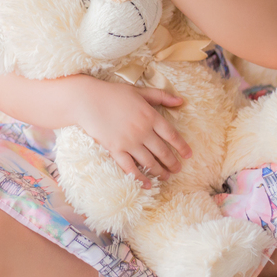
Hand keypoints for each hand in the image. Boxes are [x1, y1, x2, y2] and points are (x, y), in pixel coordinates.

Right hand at [68, 78, 191, 187]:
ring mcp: (129, 142)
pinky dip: (140, 178)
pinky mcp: (116, 150)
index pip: (171, 135)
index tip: (188, 155)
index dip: (182, 147)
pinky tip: (148, 184)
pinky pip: (130, 168)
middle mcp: (142, 131)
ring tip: (166, 176)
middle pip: (163, 151)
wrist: (87, 100)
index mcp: (150, 116)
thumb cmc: (113, 93)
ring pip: (150, 161)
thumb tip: (181, 101)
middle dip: (172, 162)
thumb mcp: (139, 92)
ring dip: (160, 171)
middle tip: (177, 169)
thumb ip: (161, 96)